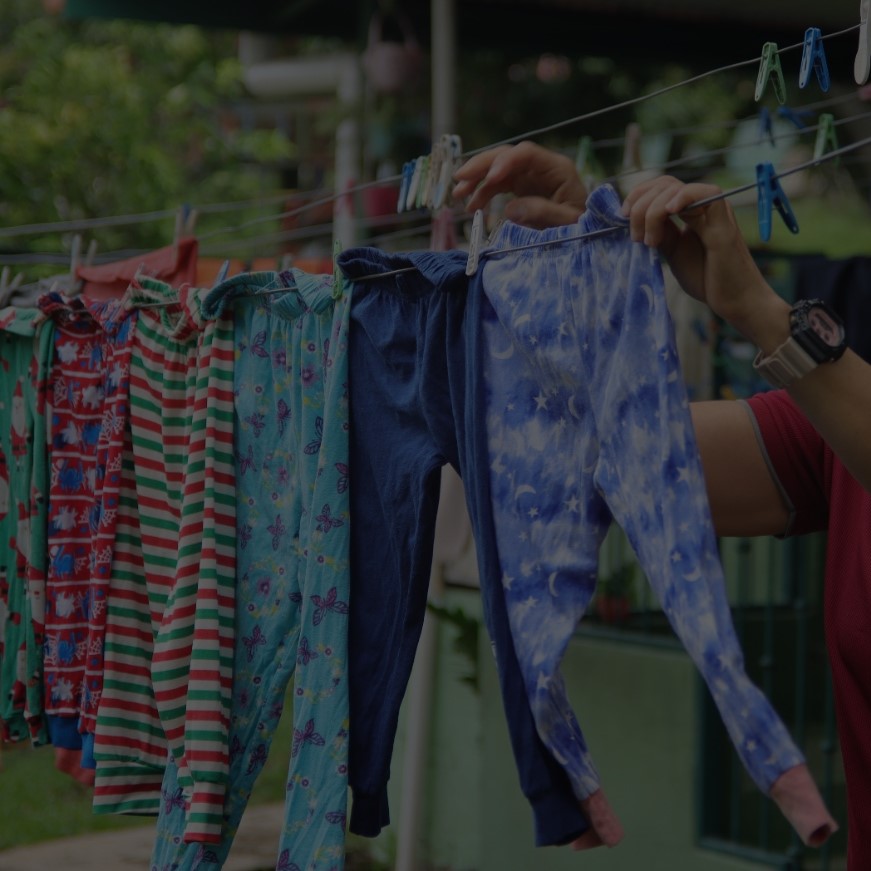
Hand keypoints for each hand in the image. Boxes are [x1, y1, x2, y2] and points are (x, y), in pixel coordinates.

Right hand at [452, 141, 586, 228]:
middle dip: (482, 165)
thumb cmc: (583, 227)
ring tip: (458, 195)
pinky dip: (483, 193)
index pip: (527, 154)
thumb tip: (509, 209)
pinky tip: (471, 207)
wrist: (587, 233)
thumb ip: (542, 214)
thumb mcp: (567, 224)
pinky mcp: (522, 188)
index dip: (505, 163)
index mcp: (557, 169)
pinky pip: (498, 185)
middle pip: (507, 156)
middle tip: (460, 178)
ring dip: (477, 179)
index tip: (489, 179)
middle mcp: (541, 168)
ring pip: (498, 169)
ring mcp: (530, 177)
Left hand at [620, 175, 785, 345]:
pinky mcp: (723, 223)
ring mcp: (714, 211)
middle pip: (665, 184)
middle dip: (640, 205)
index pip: (661, 187)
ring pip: (676, 189)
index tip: (622, 216)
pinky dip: (682, 197)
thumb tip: (635, 217)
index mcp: (691, 211)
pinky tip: (669, 211)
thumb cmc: (706, 278)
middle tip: (635, 236)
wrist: (733, 300)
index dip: (638, 196)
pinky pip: (705, 193)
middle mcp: (702, 206)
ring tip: (649, 241)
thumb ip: (660, 232)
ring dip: (652, 211)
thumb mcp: (672, 251)